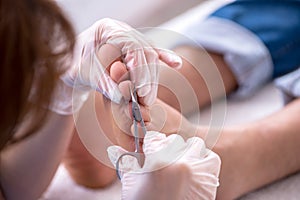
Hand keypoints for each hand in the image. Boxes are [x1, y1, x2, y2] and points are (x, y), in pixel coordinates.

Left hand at [62, 18, 181, 104]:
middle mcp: (123, 31)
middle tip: (144, 100)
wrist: (72, 63)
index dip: (139, 68)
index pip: (132, 45)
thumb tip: (123, 97)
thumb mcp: (81, 73)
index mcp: (108, 29)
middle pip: (145, 52)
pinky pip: (154, 54)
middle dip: (147, 78)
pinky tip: (177, 64)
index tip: (139, 91)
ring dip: (152, 80)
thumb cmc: (73, 64)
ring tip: (147, 100)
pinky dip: (165, 59)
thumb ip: (101, 83)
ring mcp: (131, 40)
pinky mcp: (135, 51)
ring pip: (151, 58)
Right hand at [107, 131, 220, 199]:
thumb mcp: (132, 184)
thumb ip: (127, 162)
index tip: (150, 150)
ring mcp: (197, 171)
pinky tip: (194, 169)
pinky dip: (204, 161)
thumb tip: (116, 149)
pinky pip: (211, 158)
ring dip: (188, 151)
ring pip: (195, 144)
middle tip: (164, 163)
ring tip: (181, 163)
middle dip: (167, 149)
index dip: (150, 145)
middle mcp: (179, 163)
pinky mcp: (209, 180)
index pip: (155, 138)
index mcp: (157, 161)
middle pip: (174, 140)